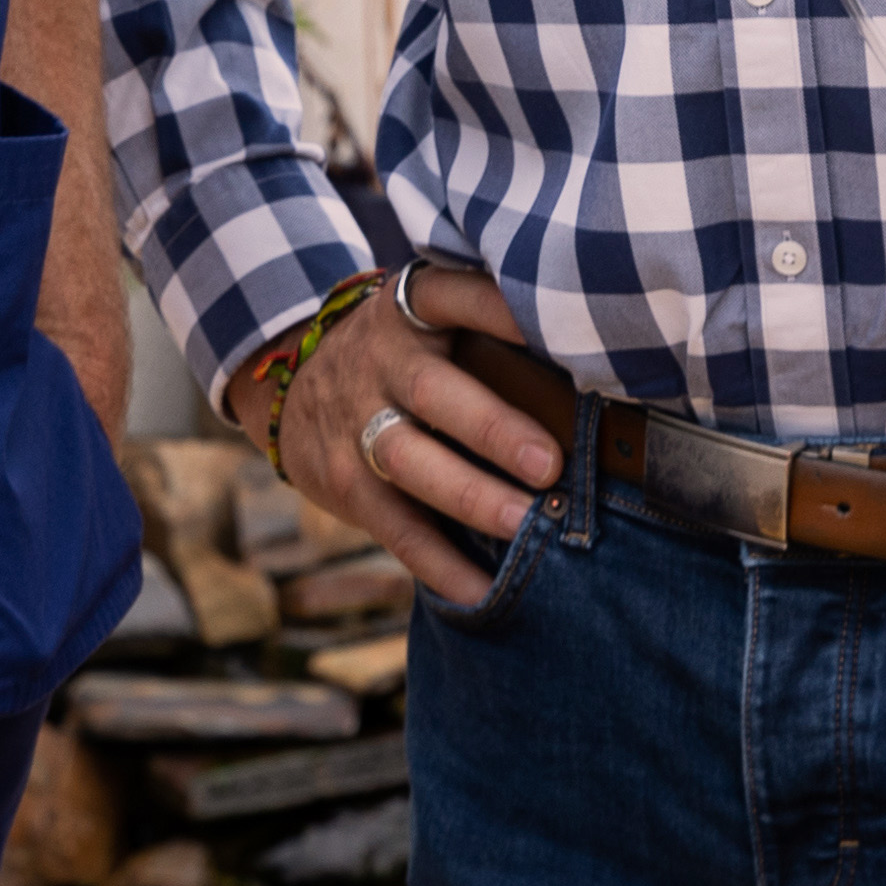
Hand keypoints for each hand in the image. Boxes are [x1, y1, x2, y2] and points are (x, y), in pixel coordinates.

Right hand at [230, 266, 561, 611]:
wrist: (288, 381)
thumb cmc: (400, 352)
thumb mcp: (424, 319)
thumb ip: (485, 329)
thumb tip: (597, 358)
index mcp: (408, 310)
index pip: (454, 296)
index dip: (499, 308)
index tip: (557, 328)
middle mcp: (379, 360)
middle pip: (431, 390)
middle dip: (491, 428)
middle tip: (549, 464)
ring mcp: (354, 421)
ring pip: (408, 460)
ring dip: (469, 495)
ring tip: (523, 524)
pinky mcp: (342, 481)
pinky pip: (393, 526)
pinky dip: (439, 563)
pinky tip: (481, 590)